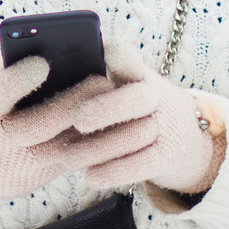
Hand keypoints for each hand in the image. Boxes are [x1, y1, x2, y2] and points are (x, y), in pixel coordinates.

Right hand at [0, 58, 161, 200]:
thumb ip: (5, 71)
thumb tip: (52, 53)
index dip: (20, 79)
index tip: (44, 61)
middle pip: (38, 125)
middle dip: (74, 101)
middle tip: (103, 80)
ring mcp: (11, 167)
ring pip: (59, 148)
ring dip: (89, 125)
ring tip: (111, 101)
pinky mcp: (25, 183)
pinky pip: (61, 163)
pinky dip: (84, 143)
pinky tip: (101, 123)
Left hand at [62, 49, 223, 195]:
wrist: (179, 137)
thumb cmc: (131, 107)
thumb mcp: (121, 87)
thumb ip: (93, 81)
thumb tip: (49, 74)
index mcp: (138, 74)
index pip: (131, 60)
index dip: (122, 56)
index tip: (108, 51)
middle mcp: (156, 95)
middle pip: (137, 98)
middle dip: (107, 108)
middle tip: (77, 119)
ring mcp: (166, 125)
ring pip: (136, 135)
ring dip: (99, 148)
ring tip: (67, 157)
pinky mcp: (168, 155)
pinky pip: (143, 164)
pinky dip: (116, 171)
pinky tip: (91, 177)